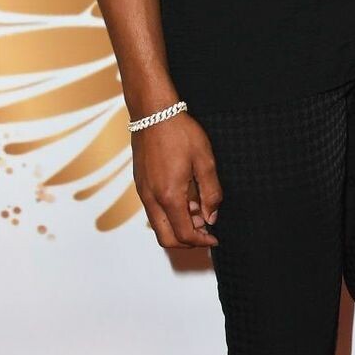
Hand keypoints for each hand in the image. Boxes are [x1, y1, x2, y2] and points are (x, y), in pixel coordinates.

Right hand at [132, 112, 222, 248]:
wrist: (154, 113)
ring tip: (198, 210)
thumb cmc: (180, 133)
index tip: (214, 237)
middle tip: (206, 230)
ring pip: (158, 226)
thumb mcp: (205, 162)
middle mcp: (152, 199)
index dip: (201, 241)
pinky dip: (169, 214)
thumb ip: (211, 193)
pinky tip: (185, 198)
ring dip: (178, 227)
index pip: (184, 234)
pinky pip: (153, 211)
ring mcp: (143, 193)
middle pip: (166, 238)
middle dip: (187, 241)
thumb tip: (211, 216)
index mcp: (169, 196)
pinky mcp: (140, 185)